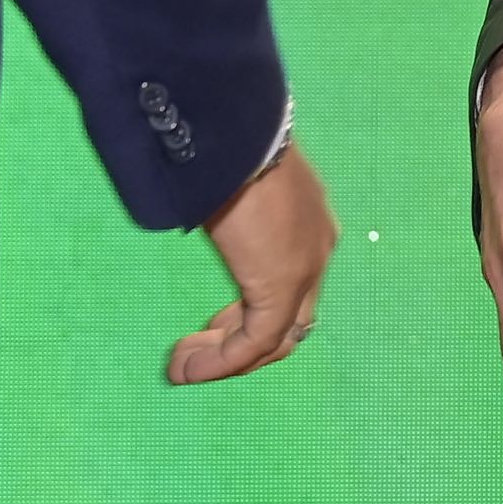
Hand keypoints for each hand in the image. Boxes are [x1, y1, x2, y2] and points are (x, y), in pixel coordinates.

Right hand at [165, 141, 337, 386]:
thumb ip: (237, 220)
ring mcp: (305, 270)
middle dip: (241, 343)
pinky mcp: (282, 285)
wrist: (236, 135)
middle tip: (197, 352)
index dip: (251, 315)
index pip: (294, 290)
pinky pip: (255, 341)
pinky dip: (221, 362)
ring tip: (184, 367)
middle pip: (292, 322)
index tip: (212, 326)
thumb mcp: (238, 191)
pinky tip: (188, 367)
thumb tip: (213, 225)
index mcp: (310, 226)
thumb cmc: (227, 152)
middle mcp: (318, 251)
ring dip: (228, 360)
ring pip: (277, 338)